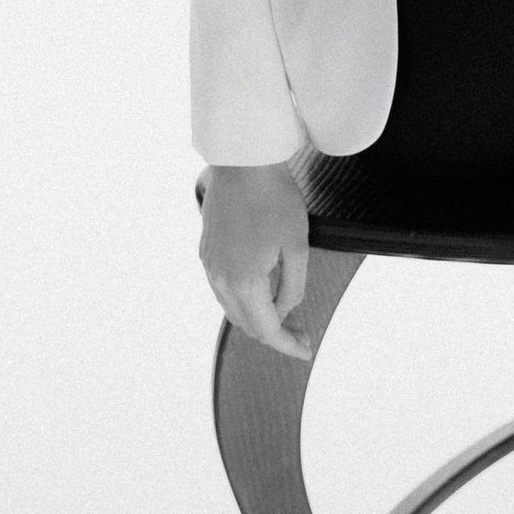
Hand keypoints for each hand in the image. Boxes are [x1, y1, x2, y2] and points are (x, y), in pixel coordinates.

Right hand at [198, 160, 311, 358]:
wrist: (244, 163)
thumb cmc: (275, 200)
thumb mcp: (298, 247)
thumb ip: (293, 288)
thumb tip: (284, 311)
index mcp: (244, 282)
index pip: (267, 330)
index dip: (288, 345)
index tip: (306, 350)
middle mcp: (220, 279)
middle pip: (246, 324)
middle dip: (275, 334)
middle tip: (302, 333)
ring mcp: (209, 265)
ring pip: (232, 308)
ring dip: (257, 318)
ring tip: (285, 316)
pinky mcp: (206, 251)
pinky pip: (223, 288)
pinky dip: (242, 299)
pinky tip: (261, 292)